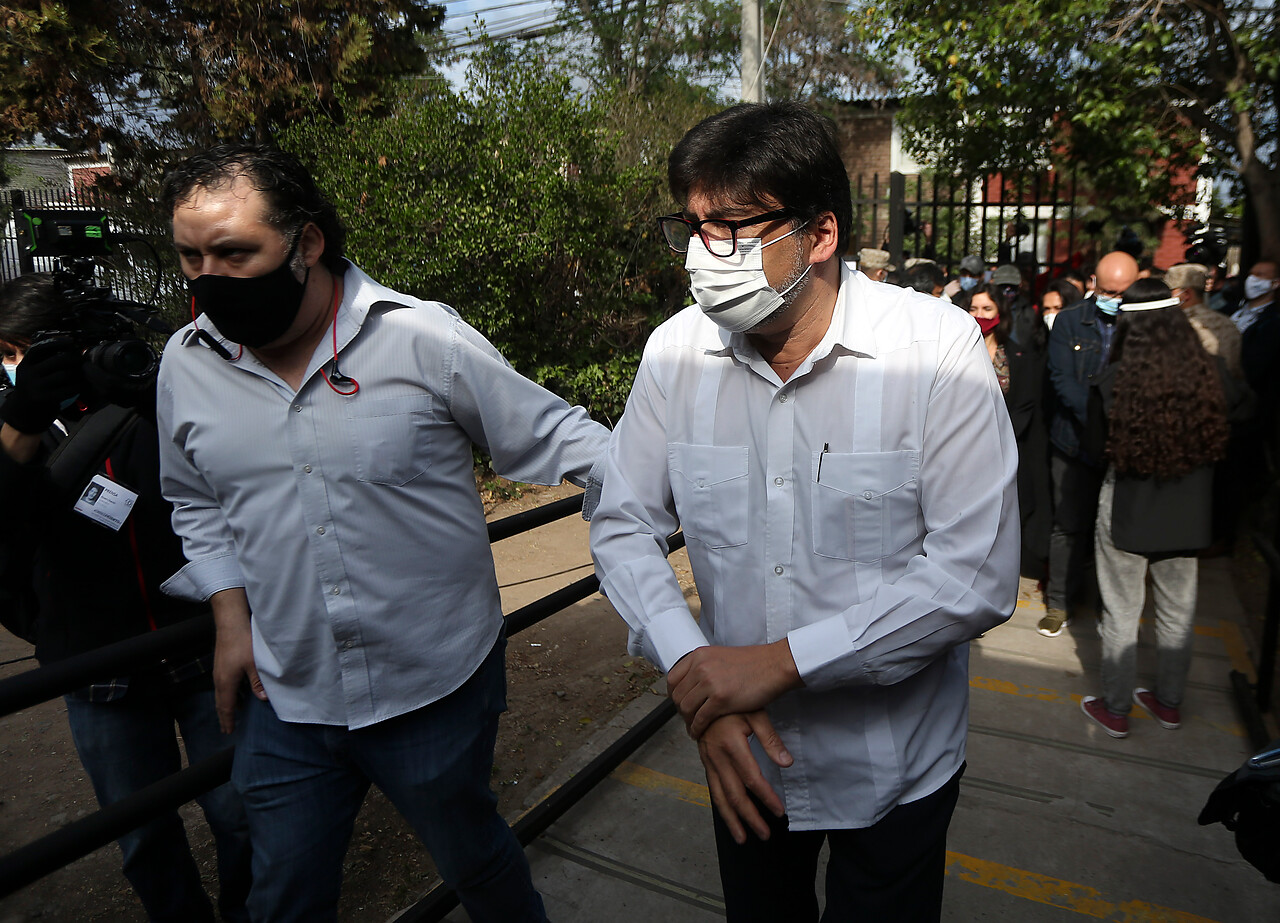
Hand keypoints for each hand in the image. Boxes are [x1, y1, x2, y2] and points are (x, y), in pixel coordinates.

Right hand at [0, 338, 82, 433]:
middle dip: (74, 359)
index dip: (55, 343)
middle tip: (82, 360)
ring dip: (78, 374)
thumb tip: (69, 348)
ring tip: (82, 374)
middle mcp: (28, 374)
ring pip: (65, 375)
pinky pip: (68, 389)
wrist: (23, 413)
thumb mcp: (32, 373)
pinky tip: (80, 386)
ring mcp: (35, 387)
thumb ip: (44, 362)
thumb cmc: (34, 388)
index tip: (70, 341)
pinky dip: (78, 387)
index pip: (38, 349)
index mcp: (25, 365)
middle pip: (57, 361)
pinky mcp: (44, 399)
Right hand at [210, 589, 266, 732]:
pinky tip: (236, 692)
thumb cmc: (242, 643)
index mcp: (226, 683)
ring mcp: (219, 671)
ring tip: (233, 713)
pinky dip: (228, 694)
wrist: (231, 623)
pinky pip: (223, 685)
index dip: (227, 720)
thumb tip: (263, 699)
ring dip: (226, 705)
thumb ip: (258, 682)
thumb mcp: (254, 664)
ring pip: (221, 693)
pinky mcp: (221, 664)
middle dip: (225, 716)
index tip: (228, 732)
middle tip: (227, 728)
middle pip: (220, 703)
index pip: (225, 707)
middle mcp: (219, 679)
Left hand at [667, 641, 801, 739]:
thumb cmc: (753, 663)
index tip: (679, 703)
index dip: (673, 695)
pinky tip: (699, 732)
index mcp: (699, 655)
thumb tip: (692, 681)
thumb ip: (705, 666)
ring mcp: (710, 682)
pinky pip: (700, 719)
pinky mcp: (721, 699)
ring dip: (688, 721)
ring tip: (693, 726)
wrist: (774, 665)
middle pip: (678, 695)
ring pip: (686, 708)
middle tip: (688, 718)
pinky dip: (697, 729)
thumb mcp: (721, 656)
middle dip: (681, 710)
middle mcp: (701, 667)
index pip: (673, 678)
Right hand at [698, 711, 792, 844]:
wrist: (705, 694)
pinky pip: (712, 789)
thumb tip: (787, 763)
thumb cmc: (733, 702)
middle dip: (750, 817)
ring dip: (731, 819)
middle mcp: (716, 756)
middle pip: (734, 794)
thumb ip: (771, 739)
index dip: (766, 797)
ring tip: (742, 838)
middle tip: (765, 834)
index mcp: (731, 744)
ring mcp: (708, 761)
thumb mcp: (756, 713)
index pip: (752, 779)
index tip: (779, 811)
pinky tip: (729, 818)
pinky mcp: (705, 762)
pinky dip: (721, 806)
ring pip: (719, 797)